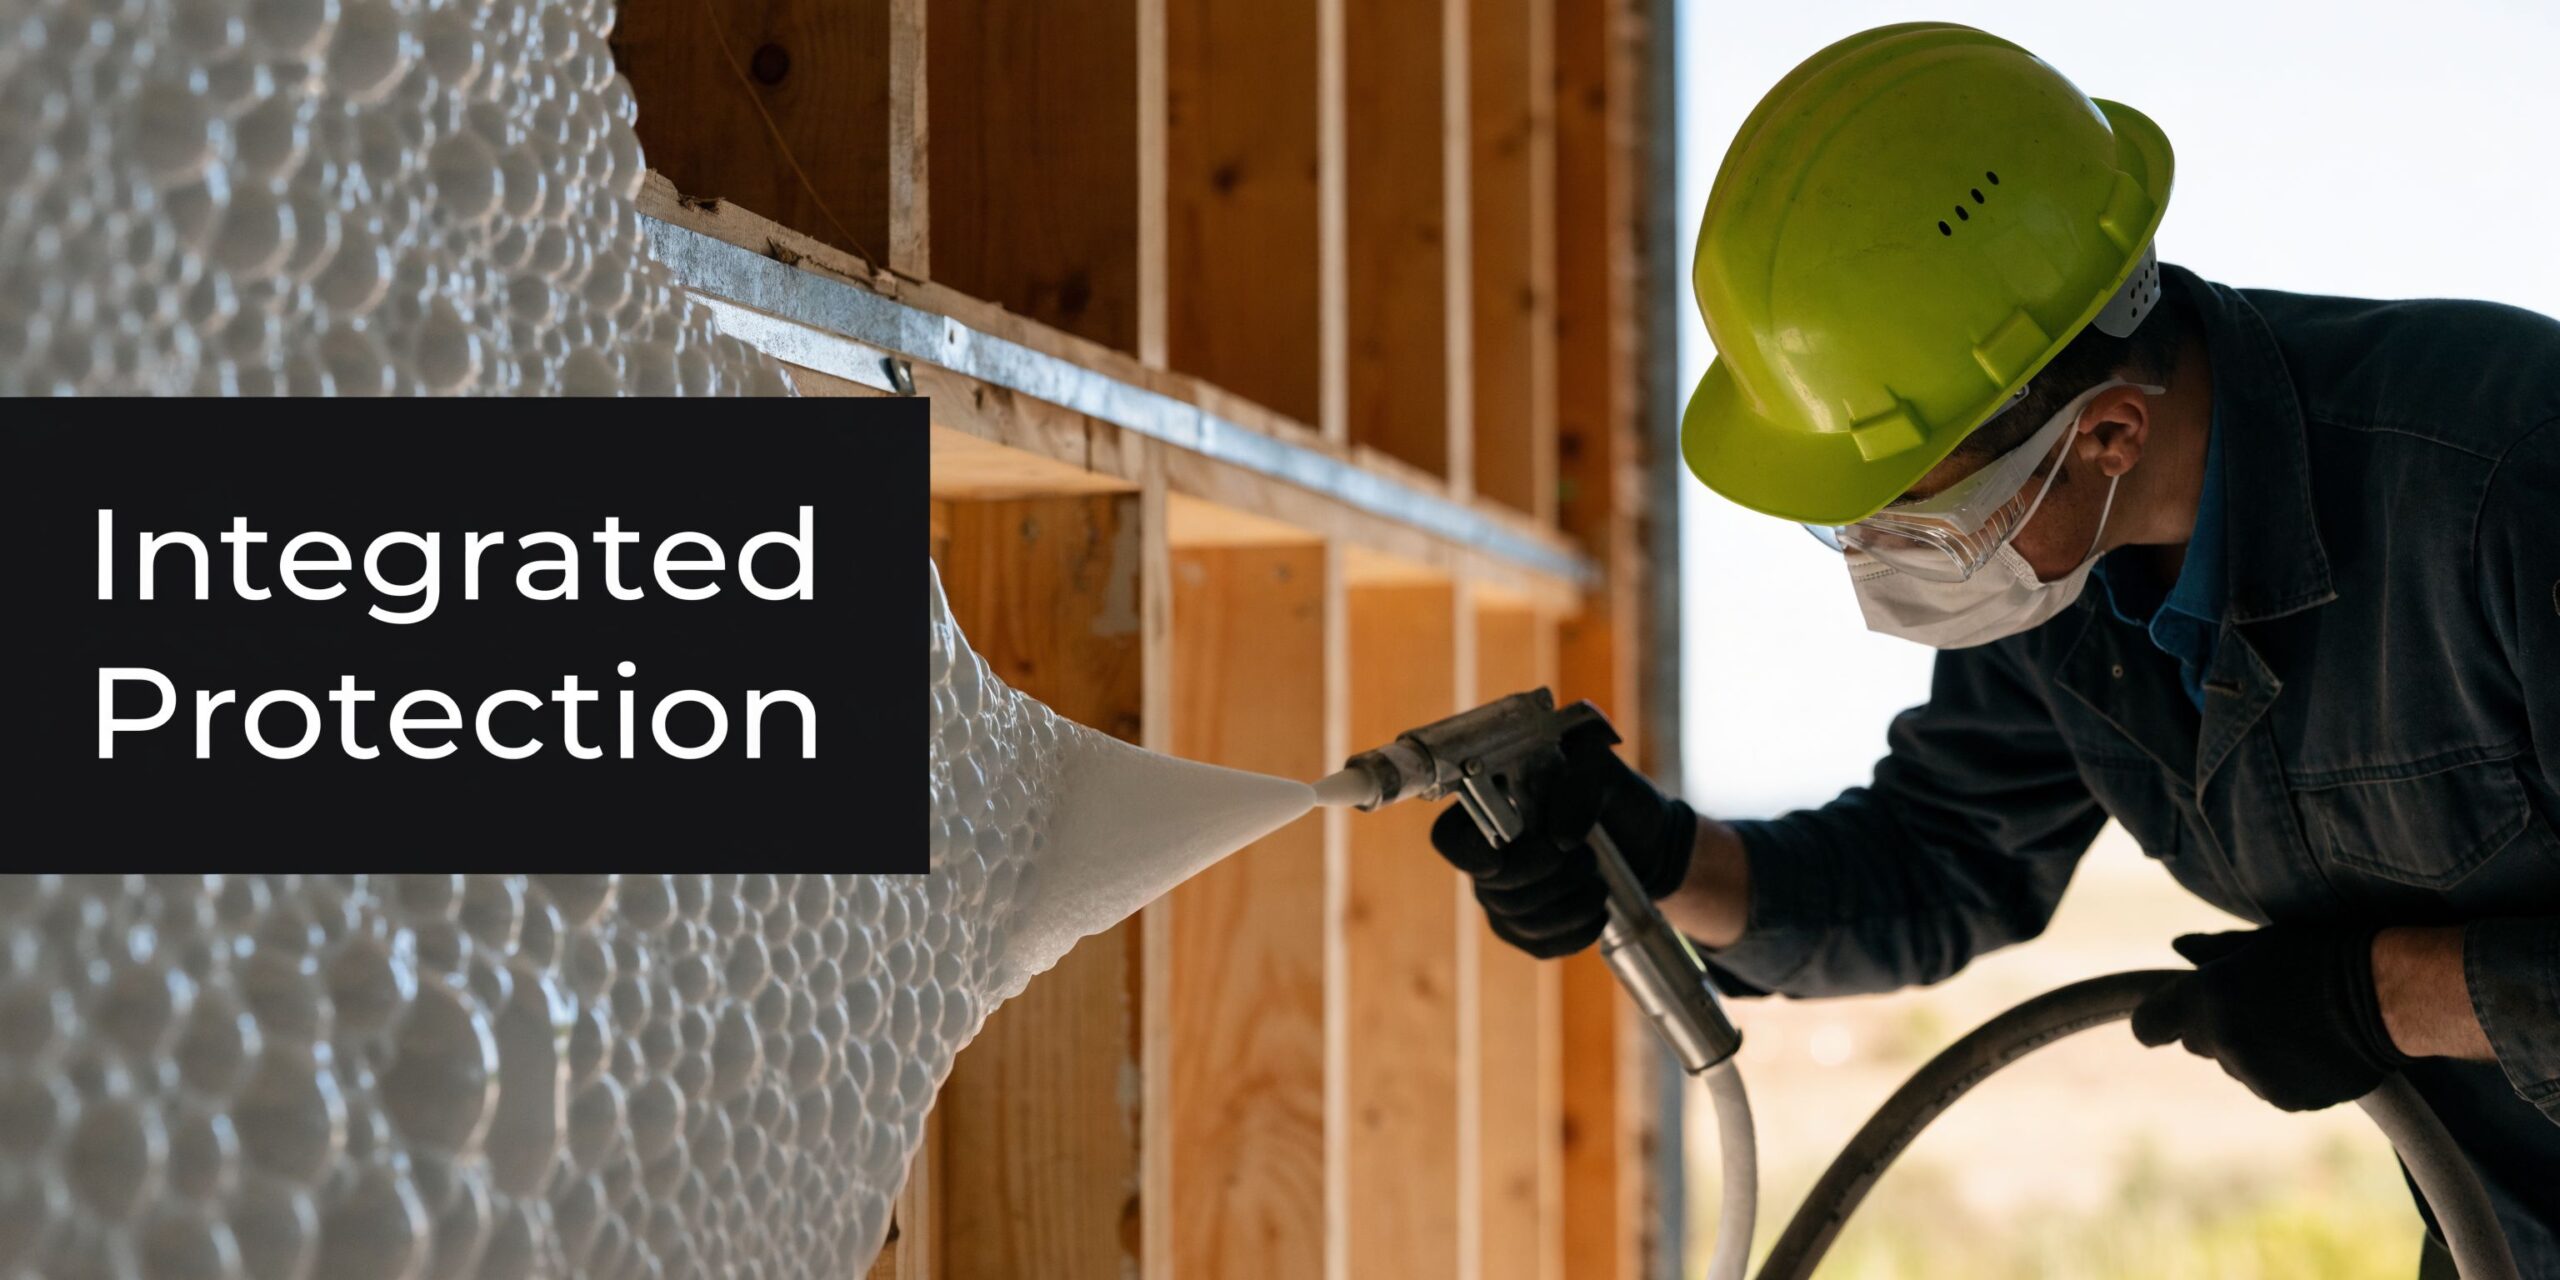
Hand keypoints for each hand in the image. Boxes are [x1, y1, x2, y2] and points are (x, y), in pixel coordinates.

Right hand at [1429, 735, 1694, 958]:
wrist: (1650, 840)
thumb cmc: (1616, 796)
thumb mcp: (1603, 770)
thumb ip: (1579, 786)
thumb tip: (1560, 839)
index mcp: (1491, 809)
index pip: (1449, 839)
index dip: (1466, 855)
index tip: (1500, 860)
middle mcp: (1489, 857)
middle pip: (1490, 887)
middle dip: (1545, 877)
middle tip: (1585, 857)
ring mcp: (1506, 898)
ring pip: (1517, 919)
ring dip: (1567, 903)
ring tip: (1599, 881)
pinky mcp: (1530, 931)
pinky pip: (1538, 945)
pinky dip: (1575, 931)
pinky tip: (1599, 910)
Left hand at [2130, 926, 2411, 1111]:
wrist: (2389, 996)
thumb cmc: (2322, 955)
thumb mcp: (2262, 943)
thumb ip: (2213, 952)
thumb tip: (2177, 946)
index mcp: (2206, 998)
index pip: (2149, 1026)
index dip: (2160, 1020)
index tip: (2172, 1018)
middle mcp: (2223, 1042)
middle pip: (2198, 1044)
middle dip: (2217, 1028)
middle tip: (2263, 1005)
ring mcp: (2255, 1076)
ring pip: (2237, 1067)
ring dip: (2254, 1052)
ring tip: (2300, 1024)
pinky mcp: (2288, 1100)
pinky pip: (2271, 1087)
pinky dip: (2285, 1073)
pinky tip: (2316, 1048)